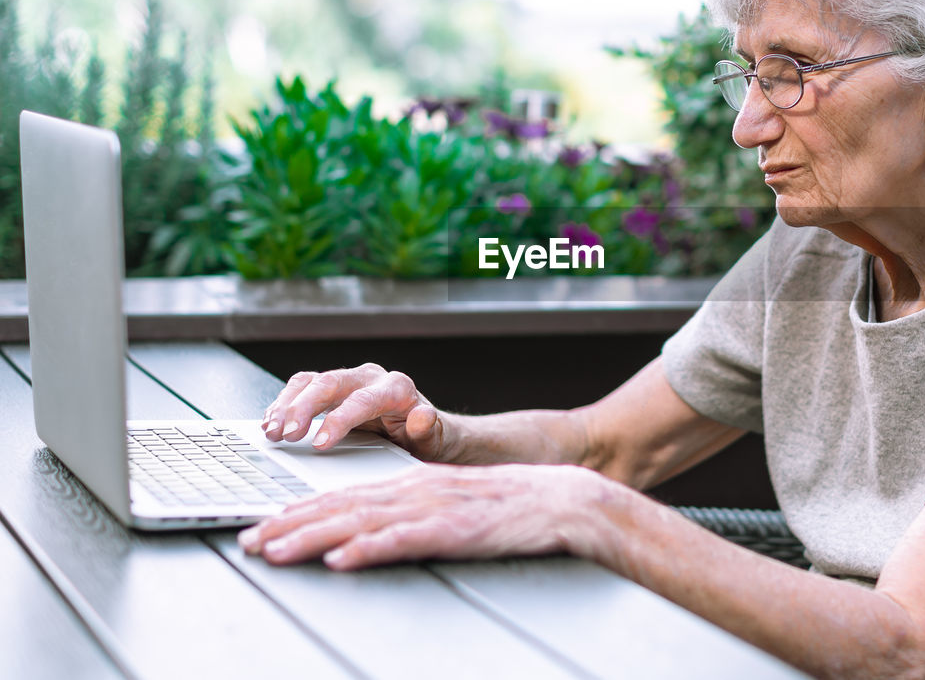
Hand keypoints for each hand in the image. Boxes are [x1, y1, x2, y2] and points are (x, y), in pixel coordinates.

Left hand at [237, 462, 608, 569]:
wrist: (560, 499)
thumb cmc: (509, 507)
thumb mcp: (450, 504)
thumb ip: (411, 514)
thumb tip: (366, 536)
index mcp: (411, 483)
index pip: (343, 497)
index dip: (299, 513)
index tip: (263, 526)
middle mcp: (413, 490)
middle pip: (339, 507)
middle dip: (288, 525)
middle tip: (249, 540)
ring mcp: (432, 509)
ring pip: (359, 521)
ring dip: (312, 536)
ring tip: (275, 549)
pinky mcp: (454, 530)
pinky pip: (404, 539)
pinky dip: (370, 548)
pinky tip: (343, 558)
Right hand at [262, 364, 442, 457]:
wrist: (424, 430)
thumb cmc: (427, 437)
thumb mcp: (433, 438)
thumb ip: (427, 428)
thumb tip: (422, 416)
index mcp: (396, 388)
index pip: (362, 400)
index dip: (338, 420)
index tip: (319, 443)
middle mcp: (371, 378)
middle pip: (330, 383)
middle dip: (303, 407)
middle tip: (284, 435)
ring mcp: (350, 381)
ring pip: (311, 382)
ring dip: (287, 405)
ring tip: (271, 431)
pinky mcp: (333, 389)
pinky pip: (303, 387)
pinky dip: (284, 404)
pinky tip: (272, 423)